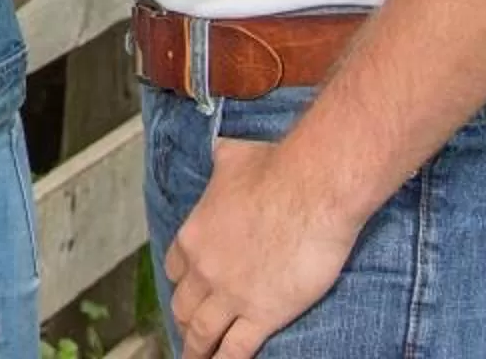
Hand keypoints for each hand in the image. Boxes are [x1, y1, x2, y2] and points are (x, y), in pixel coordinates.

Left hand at [163, 137, 362, 357]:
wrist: (310, 190)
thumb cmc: (275, 168)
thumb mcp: (232, 157)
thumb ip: (221, 162)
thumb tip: (220, 148)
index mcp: (193, 235)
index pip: (175, 269)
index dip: (181, 282)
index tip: (186, 291)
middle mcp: (204, 269)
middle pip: (185, 305)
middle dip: (187, 319)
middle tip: (190, 331)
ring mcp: (230, 295)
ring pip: (204, 332)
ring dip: (197, 348)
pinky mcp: (262, 314)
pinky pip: (236, 348)